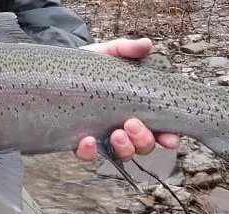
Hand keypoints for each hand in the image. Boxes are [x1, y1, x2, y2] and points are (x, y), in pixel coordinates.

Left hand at [74, 38, 179, 162]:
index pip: (159, 130)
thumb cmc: (90, 65)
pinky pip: (88, 155)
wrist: (58, 69)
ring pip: (123, 154)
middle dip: (143, 139)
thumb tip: (146, 44)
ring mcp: (103, 137)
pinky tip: (87, 140)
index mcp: (137, 109)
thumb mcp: (109, 54)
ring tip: (116, 133)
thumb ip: (127, 50)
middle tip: (132, 123)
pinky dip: (90, 152)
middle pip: (143, 146)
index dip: (168, 138)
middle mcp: (124, 127)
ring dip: (124, 147)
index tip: (169, 138)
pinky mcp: (80, 141)